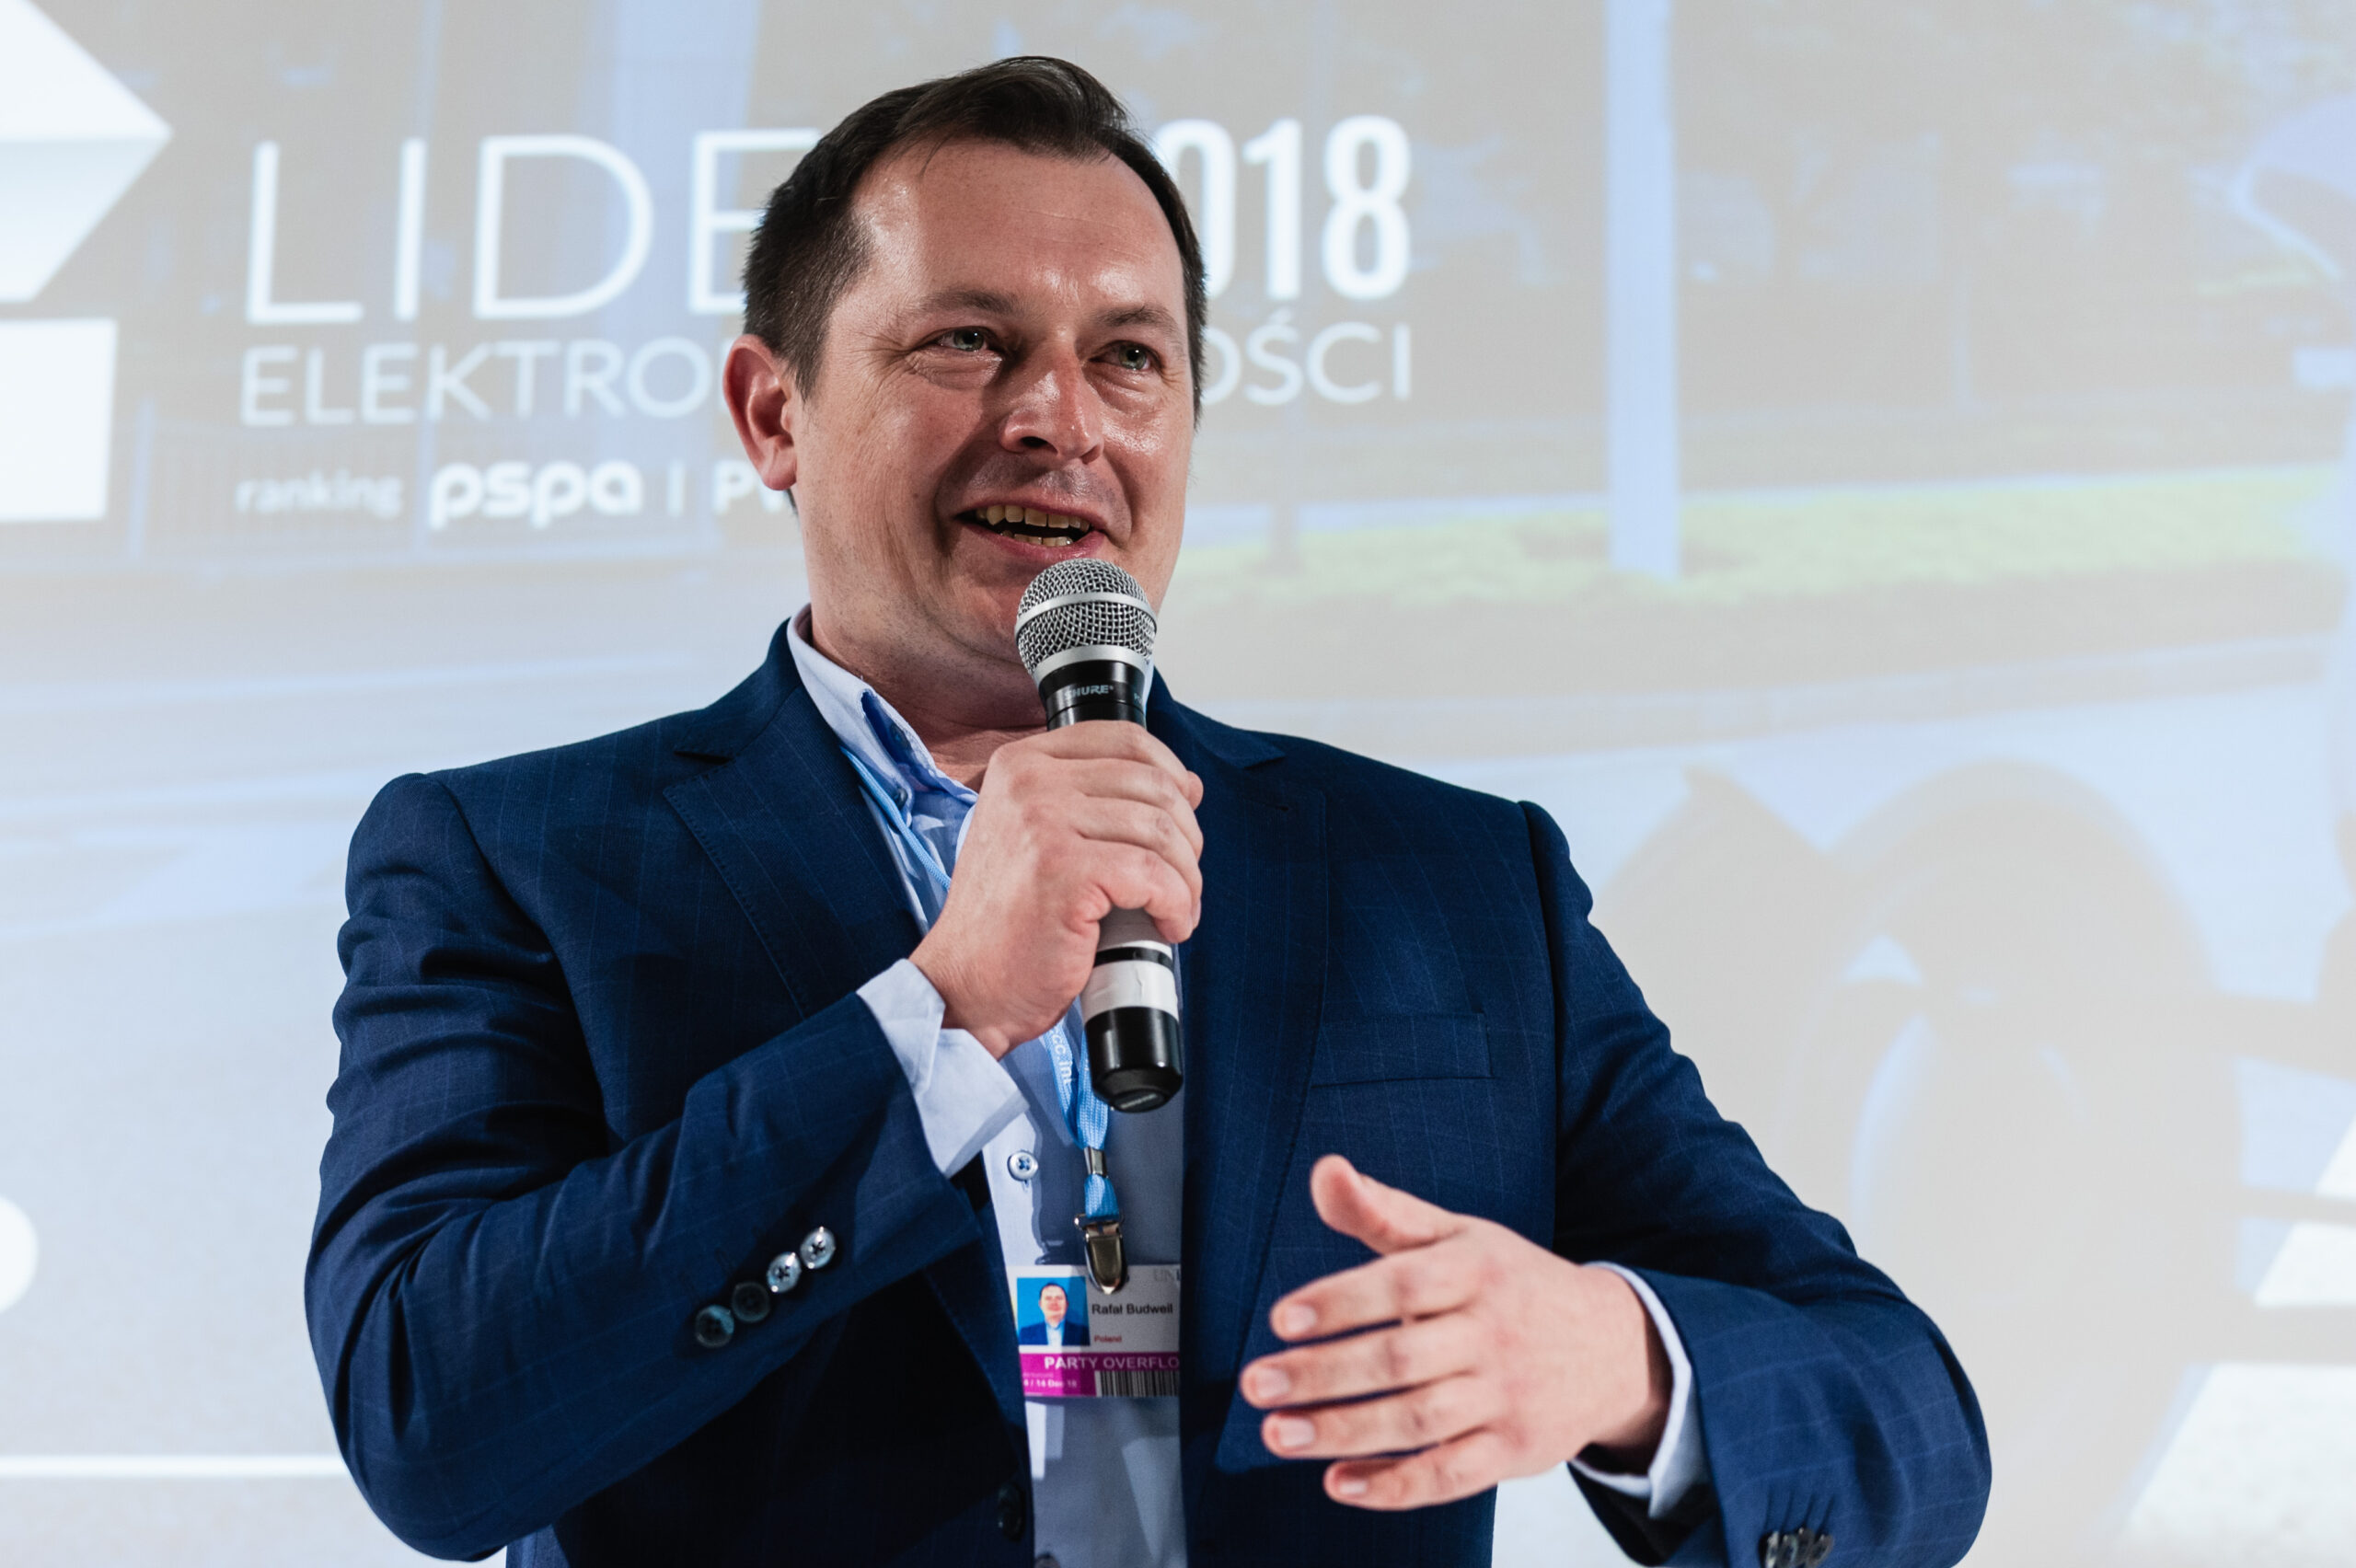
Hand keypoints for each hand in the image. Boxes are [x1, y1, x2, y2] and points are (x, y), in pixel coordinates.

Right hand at [910, 723, 1202, 1056]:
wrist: (966, 983)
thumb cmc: (1006, 922)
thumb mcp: (1037, 836)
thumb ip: (1095, 802)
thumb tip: (1186, 787)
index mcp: (1022, 764)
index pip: (1125, 739)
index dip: (1172, 774)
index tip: (1185, 812)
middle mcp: (1029, 782)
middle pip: (1153, 786)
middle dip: (1185, 839)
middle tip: (1180, 880)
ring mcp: (1044, 822)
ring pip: (1161, 832)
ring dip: (1186, 879)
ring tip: (1175, 910)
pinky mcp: (1064, 872)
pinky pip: (1154, 876)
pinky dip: (1176, 905)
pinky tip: (1168, 925)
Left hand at [1240, 1155, 1669, 1509]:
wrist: (1615, 1348)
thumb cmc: (1512, 1284)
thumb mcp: (1459, 1237)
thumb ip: (1385, 1211)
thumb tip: (1325, 1169)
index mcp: (1475, 1271)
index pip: (1402, 1283)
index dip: (1341, 1301)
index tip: (1282, 1319)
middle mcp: (1493, 1333)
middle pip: (1400, 1358)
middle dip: (1322, 1374)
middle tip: (1256, 1385)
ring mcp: (1506, 1396)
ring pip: (1418, 1420)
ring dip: (1343, 1431)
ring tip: (1278, 1434)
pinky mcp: (1514, 1451)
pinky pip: (1451, 1475)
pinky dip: (1395, 1485)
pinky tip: (1340, 1483)